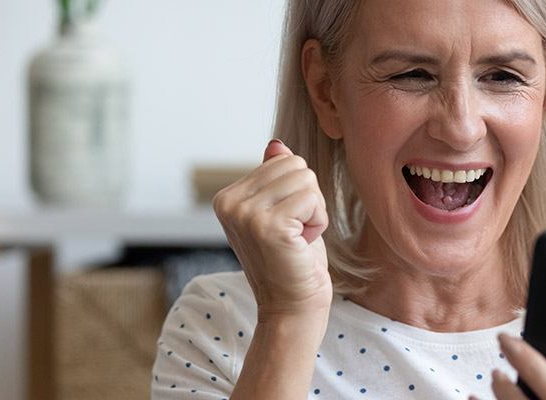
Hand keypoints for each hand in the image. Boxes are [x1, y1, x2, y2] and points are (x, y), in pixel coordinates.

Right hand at [213, 139, 331, 316]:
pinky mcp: (269, 226)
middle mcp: (230, 203)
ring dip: (314, 210)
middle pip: (295, 165)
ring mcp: (245, 214)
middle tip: (295, 232)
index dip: (298, 192)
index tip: (286, 225)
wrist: (293, 305)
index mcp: (227, 196)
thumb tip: (276, 144)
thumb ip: (274, 178)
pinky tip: (302, 244)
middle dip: (308, 198)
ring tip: (297, 238)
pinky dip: (318, 221)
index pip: (283, 161)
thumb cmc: (292, 259)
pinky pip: (313, 199)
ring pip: (306, 179)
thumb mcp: (282, 211)